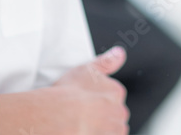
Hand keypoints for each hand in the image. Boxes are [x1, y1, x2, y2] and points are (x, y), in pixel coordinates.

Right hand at [0, 46, 129, 134]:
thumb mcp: (88, 68)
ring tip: (85, 125)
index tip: (88, 101)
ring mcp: (115, 129)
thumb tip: (120, 53)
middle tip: (85, 113)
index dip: (99, 99)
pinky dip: (100, 134)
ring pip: (113, 129)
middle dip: (103, 115)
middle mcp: (120, 111)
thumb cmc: (70, 92)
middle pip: (115, 114)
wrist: (60, 114)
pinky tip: (87, 131)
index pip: (114, 97)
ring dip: (103, 128)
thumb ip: (107, 61)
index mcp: (117, 91)